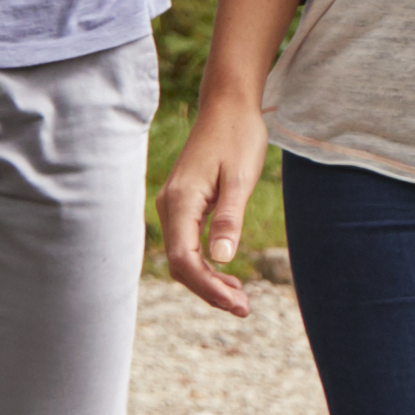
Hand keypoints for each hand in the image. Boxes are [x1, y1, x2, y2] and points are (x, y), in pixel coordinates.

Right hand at [154, 96, 264, 315]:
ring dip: (209, 281)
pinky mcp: (184, 205)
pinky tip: (228, 276)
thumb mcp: (241, 177)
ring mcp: (174, 206)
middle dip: (209, 290)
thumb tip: (221, 258)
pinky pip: (189, 244)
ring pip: (184, 257)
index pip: (185, 259)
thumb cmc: (238, 137)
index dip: (207, 286)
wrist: (229, 106)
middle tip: (244, 308)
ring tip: (240, 299)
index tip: (236, 303)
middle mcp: (170, 206)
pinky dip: (207, 264)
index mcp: (181, 201)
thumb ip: (229, 217)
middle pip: (181, 264)